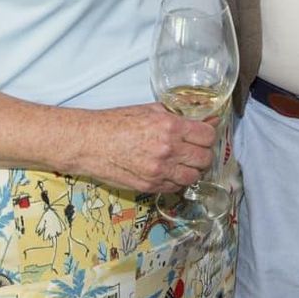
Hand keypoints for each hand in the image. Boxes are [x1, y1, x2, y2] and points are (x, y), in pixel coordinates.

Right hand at [77, 103, 218, 193]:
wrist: (90, 142)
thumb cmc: (116, 123)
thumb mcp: (150, 110)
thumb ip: (179, 115)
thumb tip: (205, 118)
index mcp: (170, 127)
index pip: (208, 136)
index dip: (208, 135)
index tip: (203, 135)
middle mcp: (168, 150)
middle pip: (205, 158)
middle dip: (202, 154)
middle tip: (194, 150)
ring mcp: (159, 171)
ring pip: (193, 177)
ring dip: (192, 170)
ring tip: (182, 162)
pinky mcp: (150, 186)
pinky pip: (175, 188)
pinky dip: (176, 181)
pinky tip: (169, 171)